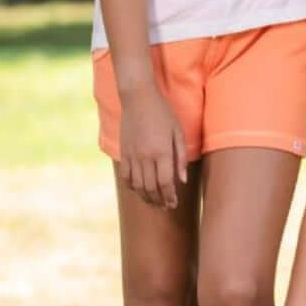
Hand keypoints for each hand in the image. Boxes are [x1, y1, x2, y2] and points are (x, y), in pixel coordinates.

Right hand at [118, 83, 186, 208]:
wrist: (138, 98)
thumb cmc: (163, 114)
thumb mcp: (178, 133)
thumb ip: (181, 158)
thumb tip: (182, 180)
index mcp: (162, 152)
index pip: (165, 183)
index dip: (169, 196)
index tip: (174, 203)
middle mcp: (145, 157)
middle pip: (151, 188)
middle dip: (159, 201)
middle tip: (166, 207)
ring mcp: (132, 155)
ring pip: (137, 185)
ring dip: (146, 197)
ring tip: (154, 202)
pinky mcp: (123, 152)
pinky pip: (126, 176)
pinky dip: (132, 187)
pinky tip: (139, 190)